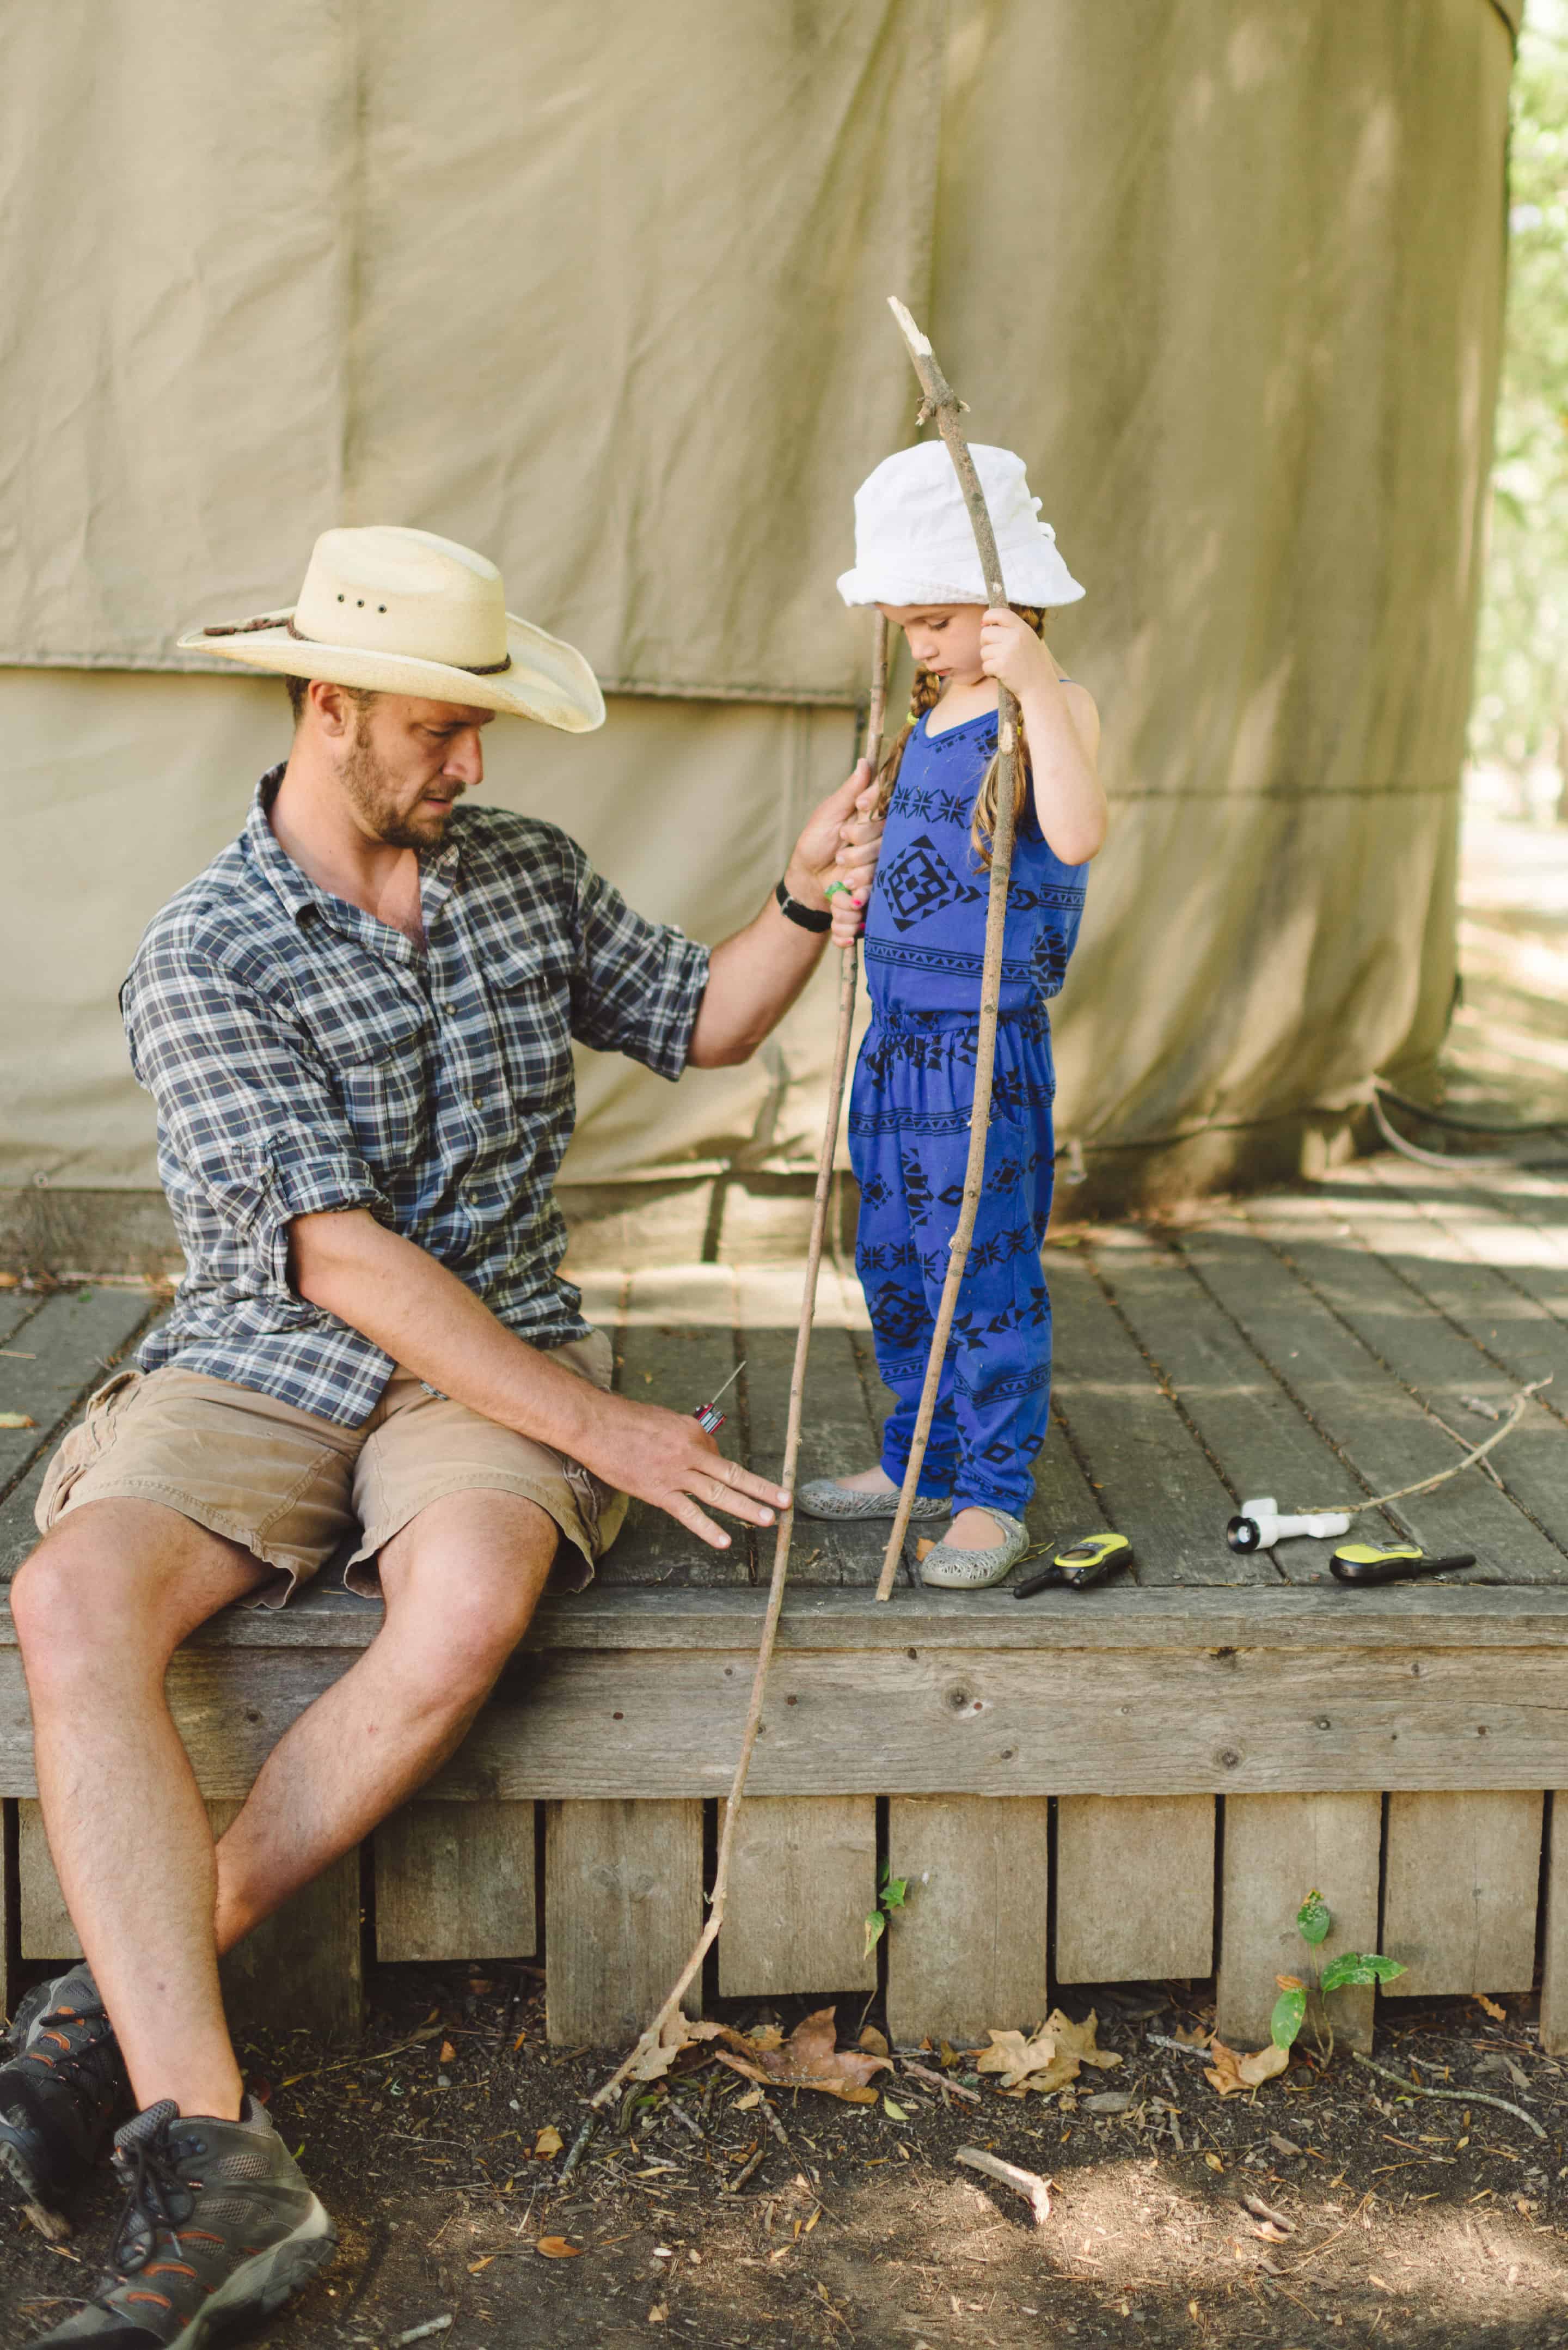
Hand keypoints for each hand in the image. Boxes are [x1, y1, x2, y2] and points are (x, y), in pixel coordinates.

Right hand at [573, 1391, 791, 1549]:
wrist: (595, 1425)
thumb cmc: (626, 1422)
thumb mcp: (665, 1421)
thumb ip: (686, 1439)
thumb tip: (704, 1455)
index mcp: (693, 1432)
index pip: (717, 1455)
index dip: (716, 1466)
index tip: (706, 1471)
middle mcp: (691, 1451)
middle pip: (733, 1473)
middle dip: (762, 1489)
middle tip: (786, 1501)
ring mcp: (676, 1473)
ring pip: (718, 1493)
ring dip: (746, 1507)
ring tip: (769, 1520)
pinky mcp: (658, 1491)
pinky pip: (688, 1513)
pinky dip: (708, 1528)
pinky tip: (725, 1541)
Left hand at [785, 759, 883, 944]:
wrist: (808, 880)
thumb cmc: (815, 843)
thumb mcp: (828, 815)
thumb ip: (849, 792)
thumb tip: (864, 761)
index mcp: (869, 813)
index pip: (885, 799)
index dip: (874, 801)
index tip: (859, 805)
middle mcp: (880, 834)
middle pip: (886, 831)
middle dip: (861, 839)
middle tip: (842, 844)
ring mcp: (881, 858)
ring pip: (883, 858)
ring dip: (859, 864)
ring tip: (841, 868)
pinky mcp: (879, 882)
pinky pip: (879, 883)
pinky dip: (860, 887)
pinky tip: (846, 886)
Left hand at [980, 607, 1053, 698]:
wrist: (1041, 687)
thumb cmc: (1033, 664)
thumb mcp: (1029, 640)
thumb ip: (1012, 631)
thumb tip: (986, 625)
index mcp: (1022, 628)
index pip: (1000, 613)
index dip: (988, 616)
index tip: (985, 623)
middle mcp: (1015, 637)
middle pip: (985, 633)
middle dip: (986, 644)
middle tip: (996, 653)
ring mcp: (1007, 651)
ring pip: (984, 651)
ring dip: (989, 660)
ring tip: (1004, 665)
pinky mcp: (1001, 666)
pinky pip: (985, 666)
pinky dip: (990, 672)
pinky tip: (1002, 674)